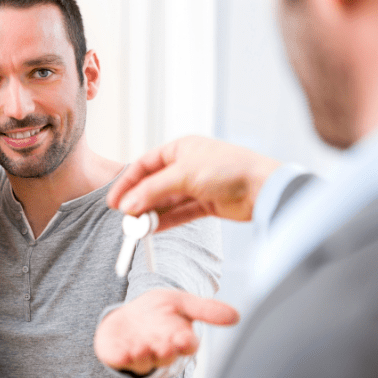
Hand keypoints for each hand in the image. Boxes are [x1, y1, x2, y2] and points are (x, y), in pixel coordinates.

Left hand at [94, 288, 238, 374]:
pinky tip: (121, 353)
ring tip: (141, 348)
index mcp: (179, 339)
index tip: (185, 338)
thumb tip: (236, 316)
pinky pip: (121, 360)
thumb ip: (206, 310)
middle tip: (165, 346)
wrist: (131, 316)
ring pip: (144, 361)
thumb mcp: (182, 303)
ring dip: (143, 356)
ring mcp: (140, 355)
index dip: (186, 343)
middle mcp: (161, 350)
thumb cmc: (160, 313)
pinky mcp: (120, 355)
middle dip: (165, 352)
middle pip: (166, 355)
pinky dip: (121, 358)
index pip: (187, 345)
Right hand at [107, 136, 280, 229]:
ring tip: (137, 228)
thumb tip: (128, 205)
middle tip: (125, 218)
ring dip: (151, 213)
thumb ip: (153, 190)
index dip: (128, 182)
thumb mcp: (184, 174)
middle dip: (139, 201)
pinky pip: (180, 213)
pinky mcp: (206, 204)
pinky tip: (153, 230)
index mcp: (181, 148)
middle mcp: (187, 165)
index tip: (114, 201)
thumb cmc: (228, 169)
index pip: (145, 164)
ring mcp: (197, 185)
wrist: (262, 188)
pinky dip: (166, 221)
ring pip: (167, 201)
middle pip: (154, 184)